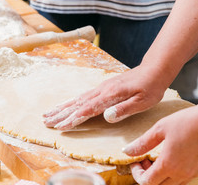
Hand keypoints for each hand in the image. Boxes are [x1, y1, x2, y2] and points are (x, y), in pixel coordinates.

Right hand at [43, 65, 168, 130]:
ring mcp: (100, 88)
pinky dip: (70, 102)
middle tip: (45, 121)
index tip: (60, 127)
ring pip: (76, 99)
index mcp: (110, 95)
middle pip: (76, 104)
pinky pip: (82, 96)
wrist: (153, 70)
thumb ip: (124, 109)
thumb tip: (106, 117)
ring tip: (48, 113)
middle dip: (60, 114)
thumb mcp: (143, 102)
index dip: (72, 119)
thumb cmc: (150, 88)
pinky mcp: (102, 88)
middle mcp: (101, 91)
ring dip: (61, 108)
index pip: (87, 109)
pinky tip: (66, 105)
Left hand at [126, 96, 197, 183]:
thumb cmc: (188, 122)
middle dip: (147, 175)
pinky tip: (172, 155)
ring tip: (157, 156)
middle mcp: (181, 174)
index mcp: (168, 165)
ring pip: (172, 183)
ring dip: (160, 174)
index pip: (147, 182)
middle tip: (145, 159)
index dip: (137, 173)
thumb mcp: (160, 129)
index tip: (135, 161)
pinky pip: (184, 178)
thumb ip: (143, 143)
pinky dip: (173, 172)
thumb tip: (127, 150)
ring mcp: (193, 173)